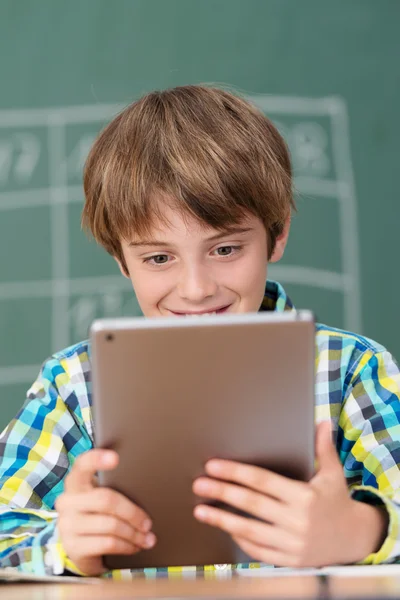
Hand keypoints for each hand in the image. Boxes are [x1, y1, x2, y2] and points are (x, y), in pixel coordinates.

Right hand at [56, 449, 155, 575]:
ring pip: (110, 524)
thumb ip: (113, 488)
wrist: (80, 548)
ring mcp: (67, 524)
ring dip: (133, 533)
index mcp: (76, 482)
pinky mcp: (72, 546)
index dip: (97, 459)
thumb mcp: (100, 498)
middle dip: (132, 513)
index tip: (115, 458)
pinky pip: (107, 543)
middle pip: (106, 499)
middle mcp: (67, 501)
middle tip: (148, 523)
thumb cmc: (97, 514)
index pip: (82, 465)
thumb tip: (146, 489)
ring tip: (146, 538)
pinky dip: (126, 546)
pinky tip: (134, 546)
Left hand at [193, 422, 387, 567]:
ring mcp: (293, 544)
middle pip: (251, 504)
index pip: (262, 481)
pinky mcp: (289, 560)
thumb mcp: (333, 473)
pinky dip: (240, 541)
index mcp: (305, 496)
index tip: (213, 466)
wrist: (354, 538)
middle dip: (222, 493)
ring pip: (250, 531)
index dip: (235, 472)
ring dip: (222, 520)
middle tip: (199, 485)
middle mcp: (298, 521)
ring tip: (201, 511)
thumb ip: (323, 448)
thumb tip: (321, 421)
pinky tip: (225, 529)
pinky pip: (259, 551)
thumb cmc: (337, 500)